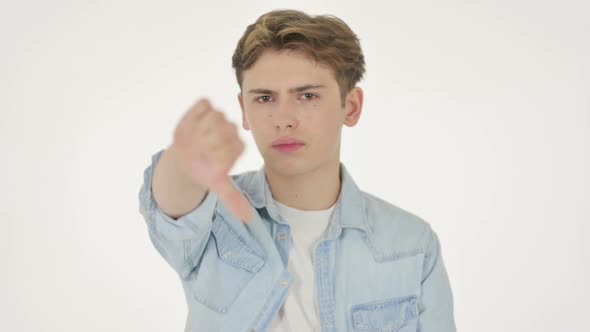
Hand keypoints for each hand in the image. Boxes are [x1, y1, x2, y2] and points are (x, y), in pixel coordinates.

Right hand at [171, 98, 251, 222]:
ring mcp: (219, 116)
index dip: (215, 153)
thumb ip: (234, 200)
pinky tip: (193, 125)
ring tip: (197, 138)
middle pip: (222, 129)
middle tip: (201, 149)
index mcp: (238, 147)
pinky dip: (195, 114)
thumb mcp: (218, 186)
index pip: (231, 145)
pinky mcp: (206, 105)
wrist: (184, 157)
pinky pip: (203, 104)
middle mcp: (231, 130)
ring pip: (214, 115)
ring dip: (200, 128)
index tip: (209, 159)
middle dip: (207, 140)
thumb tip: (248, 220)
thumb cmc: (203, 171)